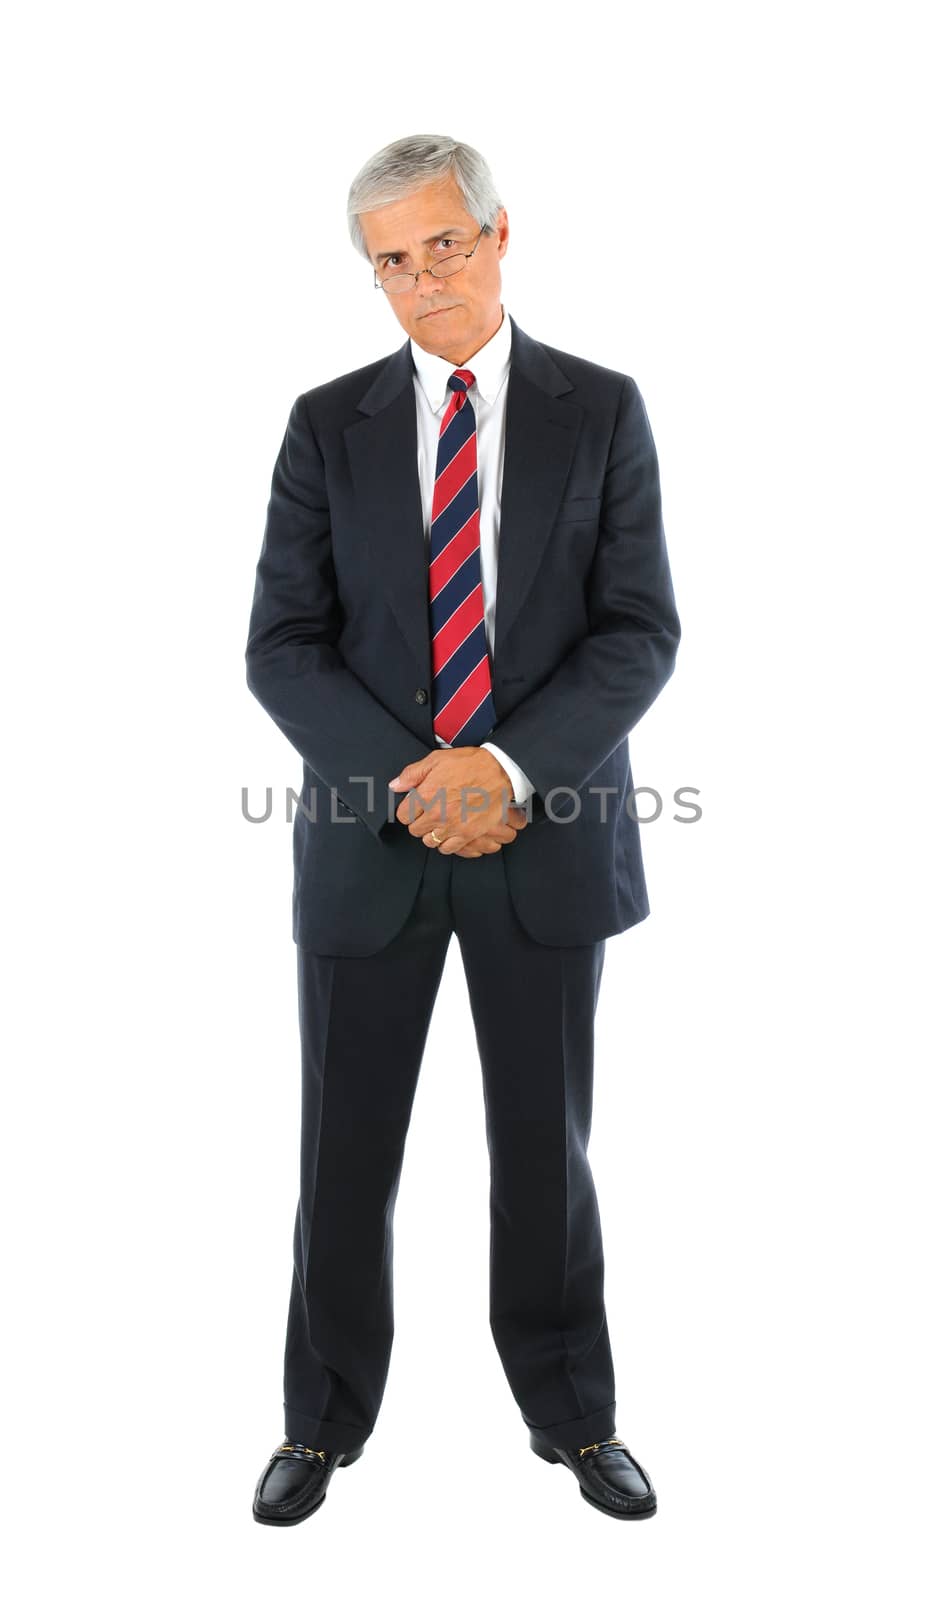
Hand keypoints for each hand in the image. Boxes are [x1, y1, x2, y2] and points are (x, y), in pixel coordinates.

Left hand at [389, 747, 527, 852]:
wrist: (500, 772)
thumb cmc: (470, 764)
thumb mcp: (436, 760)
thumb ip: (412, 774)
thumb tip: (396, 785)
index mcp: (426, 795)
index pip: (404, 815)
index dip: (410, 810)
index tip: (417, 807)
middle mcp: (437, 814)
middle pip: (415, 831)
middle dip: (420, 822)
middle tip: (431, 813)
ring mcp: (452, 826)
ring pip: (430, 842)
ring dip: (433, 834)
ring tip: (441, 823)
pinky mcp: (467, 834)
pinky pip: (448, 848)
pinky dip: (447, 843)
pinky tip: (451, 832)